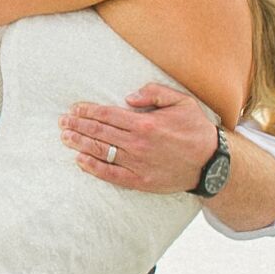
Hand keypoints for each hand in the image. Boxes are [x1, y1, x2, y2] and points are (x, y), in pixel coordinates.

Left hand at [63, 81, 220, 192]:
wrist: (211, 163)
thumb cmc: (195, 129)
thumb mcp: (181, 101)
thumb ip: (154, 93)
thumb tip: (128, 97)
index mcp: (145, 123)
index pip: (108, 115)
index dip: (88, 111)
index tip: (74, 109)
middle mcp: (138, 143)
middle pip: (100, 132)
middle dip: (78, 126)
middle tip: (62, 122)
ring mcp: (138, 163)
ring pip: (102, 151)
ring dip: (80, 144)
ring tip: (65, 138)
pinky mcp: (139, 181)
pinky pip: (111, 174)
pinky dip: (93, 167)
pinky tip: (80, 161)